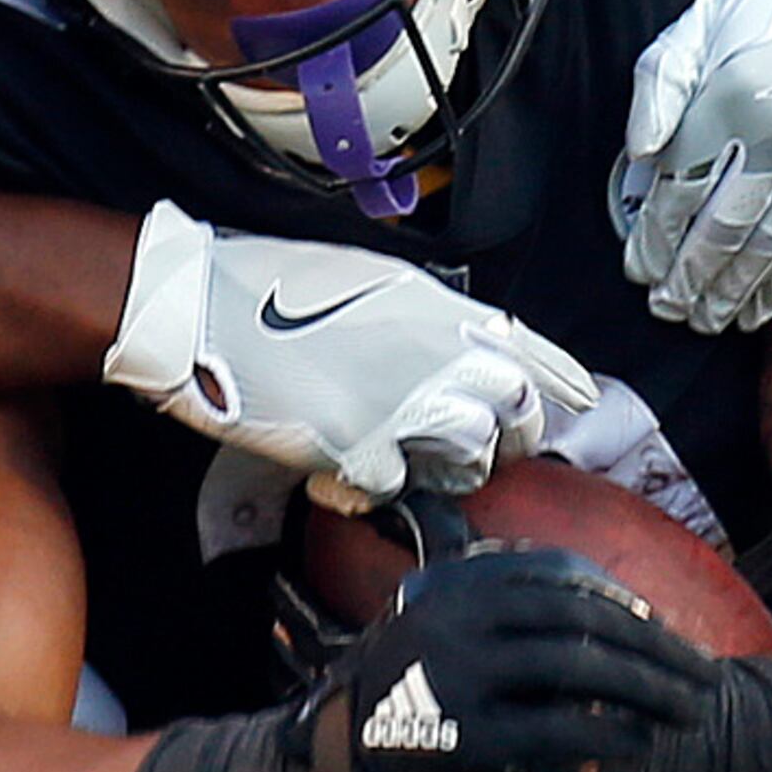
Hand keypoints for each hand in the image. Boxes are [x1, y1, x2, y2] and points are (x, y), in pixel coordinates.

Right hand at [105, 202, 596, 500]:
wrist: (202, 307)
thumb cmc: (277, 287)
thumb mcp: (378, 281)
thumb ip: (436, 317)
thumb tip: (476, 344)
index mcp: (442, 308)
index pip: (537, 356)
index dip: (561, 389)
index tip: (570, 406)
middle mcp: (435, 352)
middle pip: (517, 414)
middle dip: (511, 438)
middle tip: (487, 448)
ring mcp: (399, 402)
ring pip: (471, 457)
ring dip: (452, 469)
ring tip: (423, 466)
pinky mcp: (356, 447)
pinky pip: (397, 489)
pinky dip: (380, 490)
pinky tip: (353, 474)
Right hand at [297, 548, 710, 771]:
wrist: (344, 750)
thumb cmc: (416, 677)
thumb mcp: (447, 610)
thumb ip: (508, 585)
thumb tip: (612, 591)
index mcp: (465, 580)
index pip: (565, 577)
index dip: (624, 601)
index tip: (665, 628)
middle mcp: (463, 617)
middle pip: (585, 622)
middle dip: (657, 649)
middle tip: (705, 676)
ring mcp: (462, 675)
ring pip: (581, 671)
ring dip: (650, 691)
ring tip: (692, 711)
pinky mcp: (467, 737)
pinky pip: (556, 731)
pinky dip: (609, 735)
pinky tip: (644, 743)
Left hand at [622, 0, 771, 332]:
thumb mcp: (709, 18)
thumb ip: (662, 82)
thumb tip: (640, 151)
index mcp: (732, 96)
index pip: (679, 189)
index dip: (654, 238)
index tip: (640, 268)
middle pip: (720, 230)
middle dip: (687, 279)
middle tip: (668, 307)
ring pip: (768, 249)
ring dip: (731, 293)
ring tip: (705, 317)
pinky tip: (759, 306)